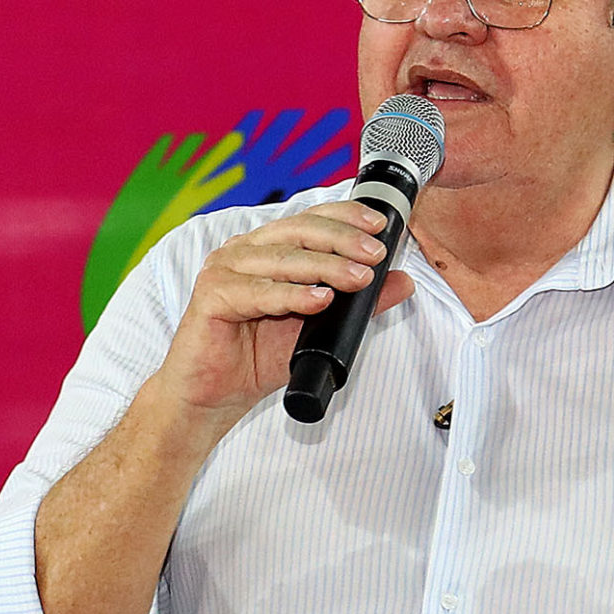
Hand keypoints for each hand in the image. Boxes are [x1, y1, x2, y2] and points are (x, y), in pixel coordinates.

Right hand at [154, 200, 414, 420]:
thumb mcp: (319, 327)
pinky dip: (290, 295)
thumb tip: (402, 281)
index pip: (310, 220)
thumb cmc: (257, 357)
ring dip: (324, 267)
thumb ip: (358, 304)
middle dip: (342, 241)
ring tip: (358, 279)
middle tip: (375, 254)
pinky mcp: (210, 296)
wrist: (212, 396)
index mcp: (266, 247)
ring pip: (282, 259)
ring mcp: (223, 270)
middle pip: (298, 232)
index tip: (379, 225)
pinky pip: (256, 292)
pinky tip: (318, 300)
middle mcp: (243, 250)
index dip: (345, 217)